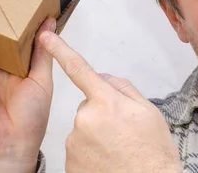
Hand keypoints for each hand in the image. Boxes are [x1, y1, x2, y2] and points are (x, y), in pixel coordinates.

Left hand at [40, 31, 181, 172]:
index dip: (60, 50)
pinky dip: (90, 153)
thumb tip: (103, 79)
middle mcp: (85, 119)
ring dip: (96, 135)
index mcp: (106, 102)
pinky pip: (78, 148)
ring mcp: (75, 142)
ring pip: (83, 128)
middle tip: (122, 131)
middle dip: (101, 113)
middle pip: (88, 105)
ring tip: (118, 149)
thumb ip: (124, 88)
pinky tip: (107, 160)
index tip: (45, 36)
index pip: (79, 69)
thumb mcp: (149, 112)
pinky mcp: (69, 161)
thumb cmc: (152, 153)